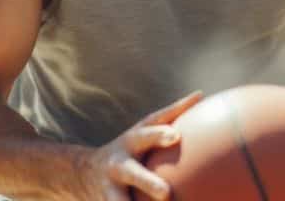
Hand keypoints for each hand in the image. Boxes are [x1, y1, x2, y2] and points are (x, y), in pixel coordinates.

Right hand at [71, 91, 202, 200]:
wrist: (82, 172)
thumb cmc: (129, 149)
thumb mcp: (142, 130)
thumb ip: (171, 115)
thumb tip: (202, 94)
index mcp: (132, 140)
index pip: (148, 133)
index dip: (160, 133)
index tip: (176, 136)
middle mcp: (119, 162)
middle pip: (132, 171)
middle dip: (146, 181)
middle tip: (165, 193)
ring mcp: (110, 187)